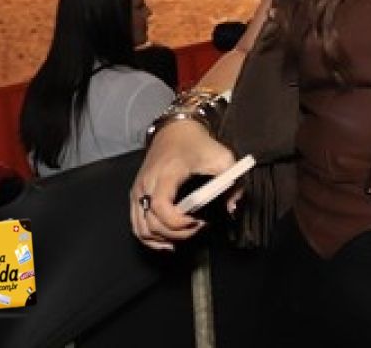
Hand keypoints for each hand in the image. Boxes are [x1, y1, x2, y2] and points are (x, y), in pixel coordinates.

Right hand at [130, 120, 236, 249]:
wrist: (176, 130)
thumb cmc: (197, 144)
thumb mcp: (222, 158)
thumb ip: (233, 183)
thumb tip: (232, 208)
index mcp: (165, 175)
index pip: (161, 208)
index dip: (179, 223)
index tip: (200, 222)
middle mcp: (146, 184)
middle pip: (151, 223)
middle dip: (177, 233)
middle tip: (198, 228)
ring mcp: (138, 191)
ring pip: (141, 228)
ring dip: (162, 239)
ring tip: (185, 235)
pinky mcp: (137, 195)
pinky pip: (136, 224)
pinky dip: (150, 237)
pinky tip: (167, 240)